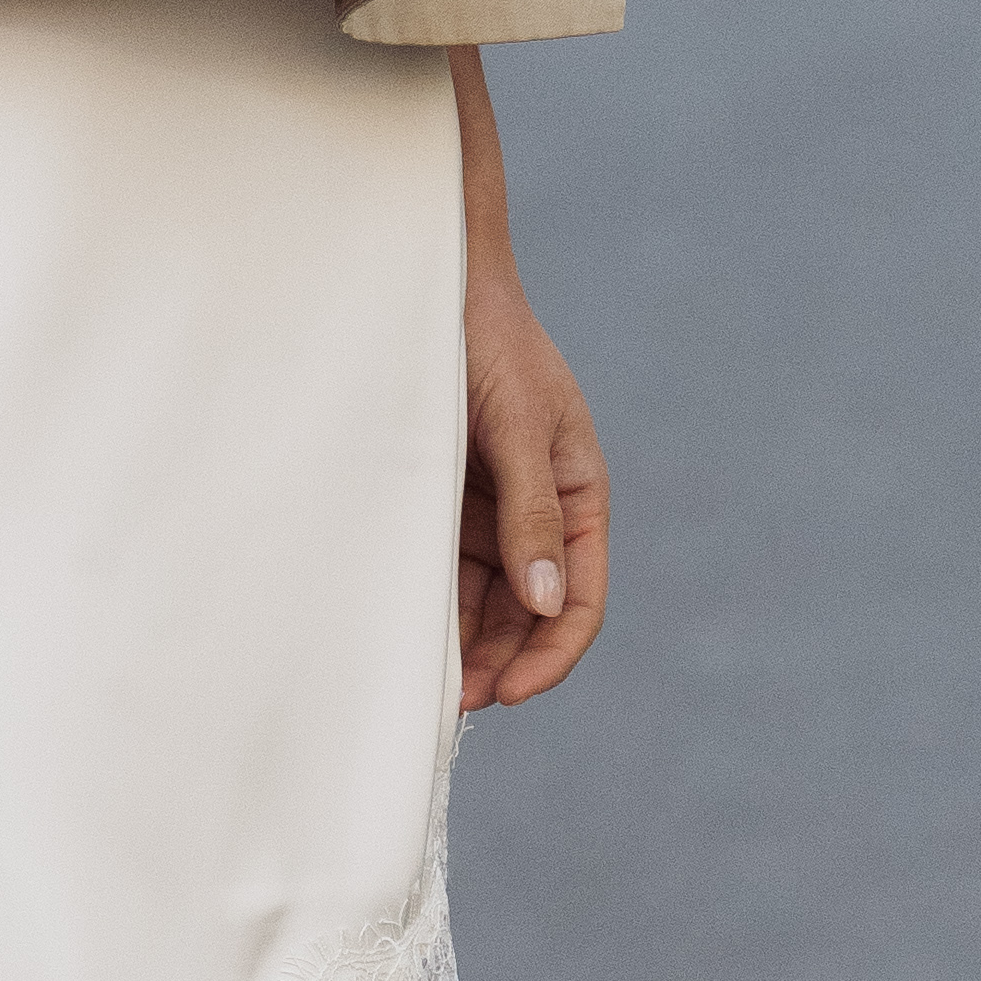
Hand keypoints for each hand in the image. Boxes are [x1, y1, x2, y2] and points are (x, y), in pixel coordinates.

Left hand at [448, 49, 605, 715]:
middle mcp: (538, 511)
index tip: (506, 694)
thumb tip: (547, 601)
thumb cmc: (486, 338)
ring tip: (421, 680)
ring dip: (462, 642)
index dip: (550, 653)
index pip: (579, 597)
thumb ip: (532, 511)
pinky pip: (442, 570)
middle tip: (448, 702)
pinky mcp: (442, 501)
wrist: (425, 278)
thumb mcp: (515, 423)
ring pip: (484, 601)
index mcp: (578, 493)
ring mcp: (489, 509)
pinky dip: (430, 606)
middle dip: (500, 661)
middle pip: (531, 613)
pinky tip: (401, 631)